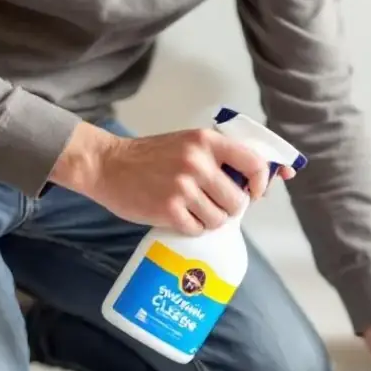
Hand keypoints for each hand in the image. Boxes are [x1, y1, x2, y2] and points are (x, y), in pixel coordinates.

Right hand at [50, 121, 295, 233]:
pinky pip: (197, 229)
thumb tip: (261, 185)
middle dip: (230, 207)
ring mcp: (182, 187)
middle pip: (238, 200)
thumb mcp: (190, 144)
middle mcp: (197, 162)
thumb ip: (222, 158)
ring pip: (220, 218)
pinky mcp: (167, 209)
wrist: (108, 165)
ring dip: (211, 219)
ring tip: (194, 209)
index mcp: (207, 141)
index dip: (262, 182)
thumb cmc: (155, 157)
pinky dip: (192, 227)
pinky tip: (180, 216)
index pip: (254, 163)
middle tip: (213, 202)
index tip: (255, 192)